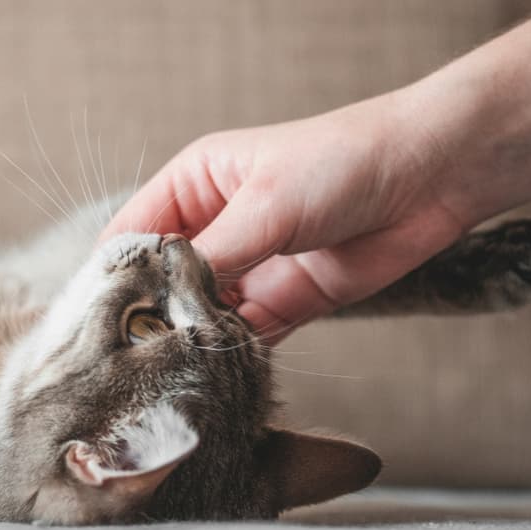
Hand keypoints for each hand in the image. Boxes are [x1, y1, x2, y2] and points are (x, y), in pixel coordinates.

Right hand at [100, 92, 464, 341]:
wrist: (430, 177)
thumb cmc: (342, 161)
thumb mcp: (266, 202)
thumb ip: (212, 255)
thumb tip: (164, 305)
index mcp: (194, 185)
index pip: (133, 235)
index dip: (115, 274)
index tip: (100, 318)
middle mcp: (214, 228)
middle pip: (164, 282)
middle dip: (155, 315)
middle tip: (138, 356)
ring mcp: (249, 267)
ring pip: (201, 315)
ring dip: (195, 339)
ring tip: (178, 368)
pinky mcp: (283, 301)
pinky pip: (244, 335)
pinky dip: (233, 353)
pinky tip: (222, 368)